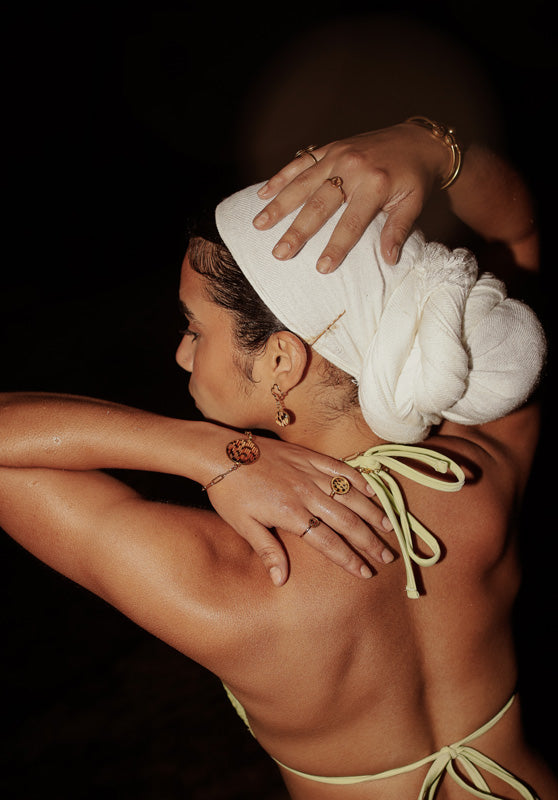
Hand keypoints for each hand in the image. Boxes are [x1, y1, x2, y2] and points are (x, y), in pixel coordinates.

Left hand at [206, 436, 393, 586]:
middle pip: (346, 520)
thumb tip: (281, 580)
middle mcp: (305, 492)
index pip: (327, 541)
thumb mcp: (243, 525)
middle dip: (368, 540)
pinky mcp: (308, 456)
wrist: (220, 451)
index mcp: (290, 513)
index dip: (348, 558)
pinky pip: (340, 468)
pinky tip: (372, 490)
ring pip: (349, 494)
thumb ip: (267, 551)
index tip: (365, 572)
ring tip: (388, 527)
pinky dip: (358, 479)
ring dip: (371, 512)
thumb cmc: (229, 492)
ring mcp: (309, 472)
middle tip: (387, 556)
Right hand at [253, 123, 449, 271]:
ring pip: (303, 183)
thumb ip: (399, 230)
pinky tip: (263, 193)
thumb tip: (389, 260)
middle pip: (320, 204)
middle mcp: (354, 167)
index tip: (321, 268)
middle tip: (280, 252)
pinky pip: (301, 162)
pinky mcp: (331, 147)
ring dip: (279, 204)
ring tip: (259, 225)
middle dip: (298, 231)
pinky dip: (280, 176)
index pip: (352, 222)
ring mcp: (339, 155)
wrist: (419, 139)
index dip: (336, 246)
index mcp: (376, 184)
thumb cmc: (415, 178)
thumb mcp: (414, 204)